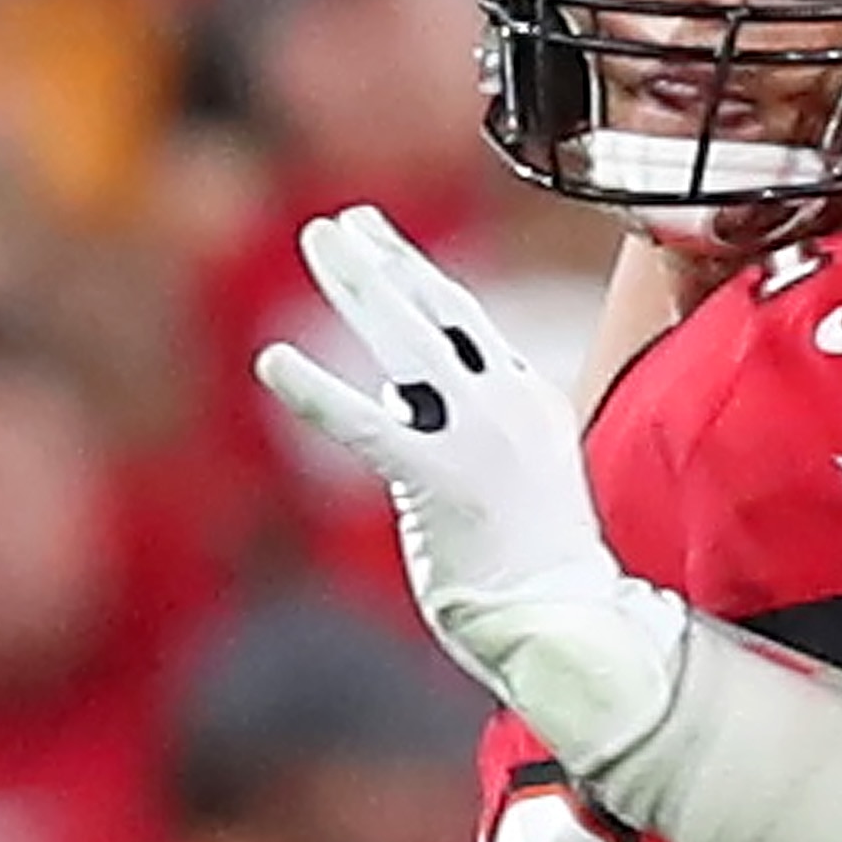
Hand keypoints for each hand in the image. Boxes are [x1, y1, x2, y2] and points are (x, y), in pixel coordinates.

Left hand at [254, 207, 687, 770]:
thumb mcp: (515, 471)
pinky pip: (365, 425)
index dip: (413, 271)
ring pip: (410, 338)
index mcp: (531, 400)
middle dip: (383, 257)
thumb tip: (399, 396)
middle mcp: (510, 404)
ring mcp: (481, 437)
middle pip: (441, 306)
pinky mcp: (443, 480)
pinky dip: (315, 390)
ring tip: (317, 238)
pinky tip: (273, 361)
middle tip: (336, 221)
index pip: (464, 320)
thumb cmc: (534, 566)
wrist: (568, 620)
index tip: (374, 233)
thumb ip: (463, 424)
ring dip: (359, 281)